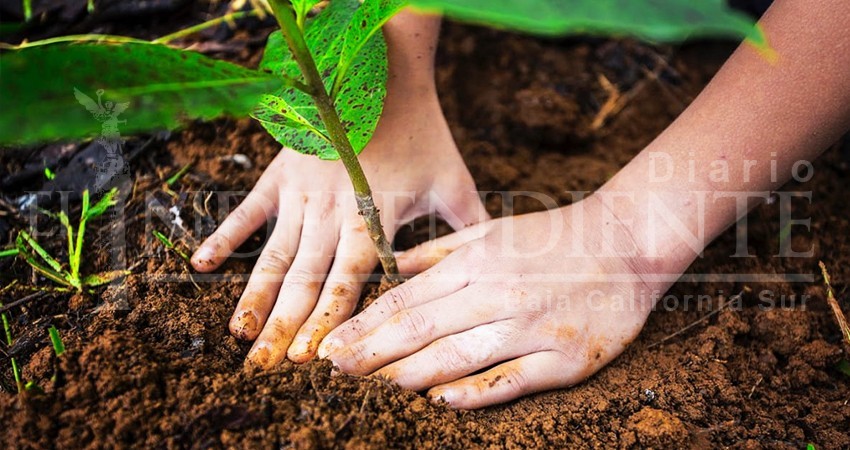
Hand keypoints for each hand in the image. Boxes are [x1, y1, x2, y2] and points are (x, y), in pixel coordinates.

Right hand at [191, 85, 486, 367]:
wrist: (382, 73)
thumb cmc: (422, 129)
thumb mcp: (454, 179)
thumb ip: (469, 227)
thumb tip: (497, 267)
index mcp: (373, 218)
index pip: (348, 282)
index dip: (328, 322)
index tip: (310, 360)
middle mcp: (332, 213)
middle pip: (305, 280)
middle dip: (283, 326)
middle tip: (261, 369)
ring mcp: (301, 194)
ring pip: (275, 256)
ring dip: (254, 297)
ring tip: (237, 335)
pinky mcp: (281, 174)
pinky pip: (247, 211)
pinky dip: (225, 237)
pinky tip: (201, 266)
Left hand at [319, 194, 684, 408]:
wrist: (628, 242)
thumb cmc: (554, 237)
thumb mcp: (492, 229)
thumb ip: (440, 251)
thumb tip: (392, 266)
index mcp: (477, 263)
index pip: (407, 300)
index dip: (364, 325)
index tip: (332, 345)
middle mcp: (497, 294)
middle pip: (421, 331)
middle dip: (371, 353)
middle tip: (333, 372)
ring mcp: (531, 329)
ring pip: (456, 358)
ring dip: (409, 375)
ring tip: (373, 388)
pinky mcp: (563, 360)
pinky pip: (510, 380)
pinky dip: (474, 393)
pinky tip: (440, 402)